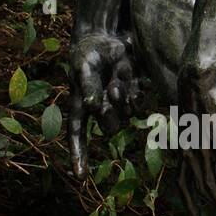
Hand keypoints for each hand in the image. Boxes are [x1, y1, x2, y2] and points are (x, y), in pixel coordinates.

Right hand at [69, 29, 141, 178]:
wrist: (105, 39)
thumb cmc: (87, 54)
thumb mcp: (83, 66)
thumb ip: (87, 86)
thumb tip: (91, 106)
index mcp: (81, 107)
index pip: (77, 136)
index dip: (78, 156)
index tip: (79, 176)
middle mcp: (99, 110)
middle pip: (109, 128)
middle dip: (110, 113)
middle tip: (109, 91)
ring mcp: (118, 104)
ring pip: (126, 115)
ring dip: (122, 96)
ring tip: (116, 75)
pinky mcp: (133, 94)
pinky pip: (138, 105)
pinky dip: (136, 93)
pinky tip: (128, 76)